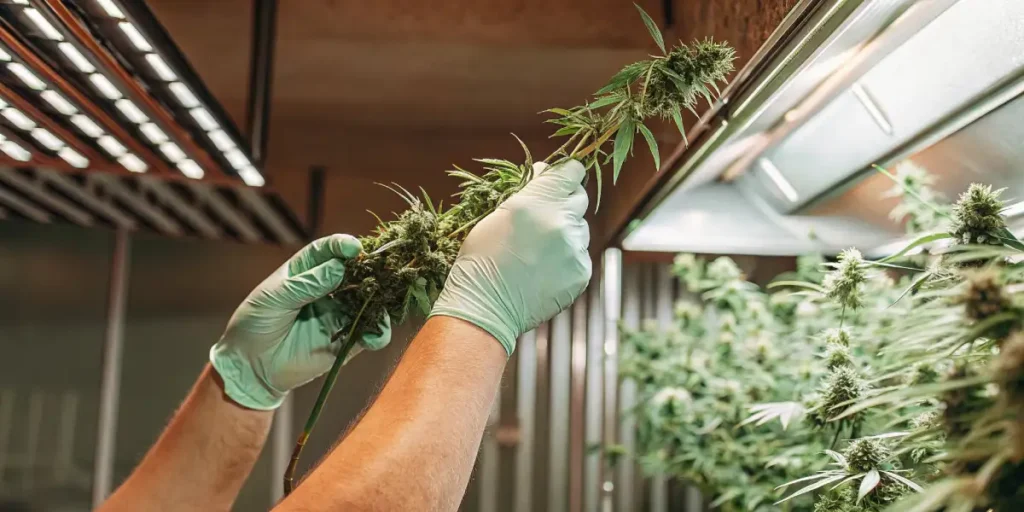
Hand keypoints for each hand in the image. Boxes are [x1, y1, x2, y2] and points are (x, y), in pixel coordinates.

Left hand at [210, 234, 390, 409]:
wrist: (249, 366)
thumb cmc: (255, 324)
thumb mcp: (273, 299)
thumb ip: (306, 284)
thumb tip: (339, 268)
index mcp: (306, 271)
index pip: (327, 251)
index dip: (341, 246)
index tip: (354, 247)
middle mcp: (327, 289)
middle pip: (355, 273)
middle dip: (370, 270)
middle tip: (384, 271)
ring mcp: (338, 314)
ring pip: (368, 302)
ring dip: (380, 301)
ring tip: (384, 304)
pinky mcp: (346, 340)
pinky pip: (368, 334)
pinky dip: (378, 333)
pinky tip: (375, 334)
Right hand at [429, 159, 591, 354]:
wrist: (486, 306)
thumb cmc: (482, 258)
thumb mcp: (497, 214)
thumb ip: (527, 191)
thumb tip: (545, 171)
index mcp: (537, 201)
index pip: (571, 172)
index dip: (566, 174)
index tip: (560, 179)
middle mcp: (561, 222)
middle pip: (579, 198)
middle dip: (564, 202)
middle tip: (545, 216)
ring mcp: (574, 249)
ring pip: (581, 229)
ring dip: (566, 233)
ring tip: (539, 250)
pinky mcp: (581, 273)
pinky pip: (580, 255)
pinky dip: (567, 258)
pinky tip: (544, 268)